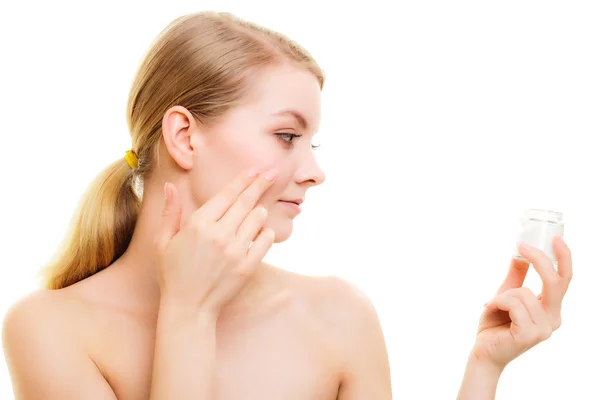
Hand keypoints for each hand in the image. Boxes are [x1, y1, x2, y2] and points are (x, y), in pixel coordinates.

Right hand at [154, 167, 277, 317]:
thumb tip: (171, 186)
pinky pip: (265, 241)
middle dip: (260, 184)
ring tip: (258, 210)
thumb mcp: (163, 242)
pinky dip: (266, 233)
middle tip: (271, 173)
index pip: (227, 195)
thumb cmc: (173, 274)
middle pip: (246, 201)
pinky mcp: (247, 266)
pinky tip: (261, 232)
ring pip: (257, 219)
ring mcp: (235, 251)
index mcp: (198, 225)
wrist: (188, 309)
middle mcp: (218, 234)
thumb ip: (170, 213)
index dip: (243, 180)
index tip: (255, 170)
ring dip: (260, 211)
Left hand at [471, 236, 572, 370]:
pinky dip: (498, 302)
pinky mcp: (530, 334)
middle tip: (521, 247)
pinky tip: (492, 311)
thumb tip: (519, 254)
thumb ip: (516, 277)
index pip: (564, 280)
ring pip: (523, 292)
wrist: (483, 351)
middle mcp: (553, 318)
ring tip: (495, 307)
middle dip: (539, 260)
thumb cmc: (495, 324)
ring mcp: (544, 328)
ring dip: (503, 294)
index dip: (564, 258)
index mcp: (551, 308)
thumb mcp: (505, 294)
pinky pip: (513, 303)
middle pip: (554, 282)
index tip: (556, 238)